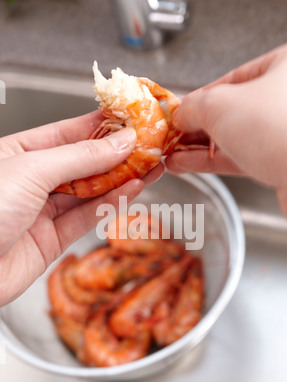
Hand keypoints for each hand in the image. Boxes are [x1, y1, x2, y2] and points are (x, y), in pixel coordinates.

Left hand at [0, 111, 162, 306]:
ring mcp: (42, 211)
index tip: (131, 118)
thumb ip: (80, 157)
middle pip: (83, 163)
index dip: (102, 125)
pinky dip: (110, 205)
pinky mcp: (51, 240)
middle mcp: (30, 181)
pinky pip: (86, 218)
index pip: (67, 132)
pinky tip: (131, 190)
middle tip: (149, 145)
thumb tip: (119, 142)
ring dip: (121, 179)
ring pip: (90, 191)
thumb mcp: (31, 170)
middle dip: (118, 154)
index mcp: (17, 152)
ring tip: (151, 166)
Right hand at [166, 41, 286, 222]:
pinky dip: (211, 161)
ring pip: (234, 136)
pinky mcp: (282, 161)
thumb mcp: (219, 105)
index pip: (232, 78)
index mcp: (285, 67)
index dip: (199, 96)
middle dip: (196, 126)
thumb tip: (180, 115)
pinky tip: (186, 165)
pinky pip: (240, 156)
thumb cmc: (276, 129)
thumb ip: (193, 106)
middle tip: (172, 135)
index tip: (179, 110)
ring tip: (172, 155)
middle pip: (231, 109)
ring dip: (199, 147)